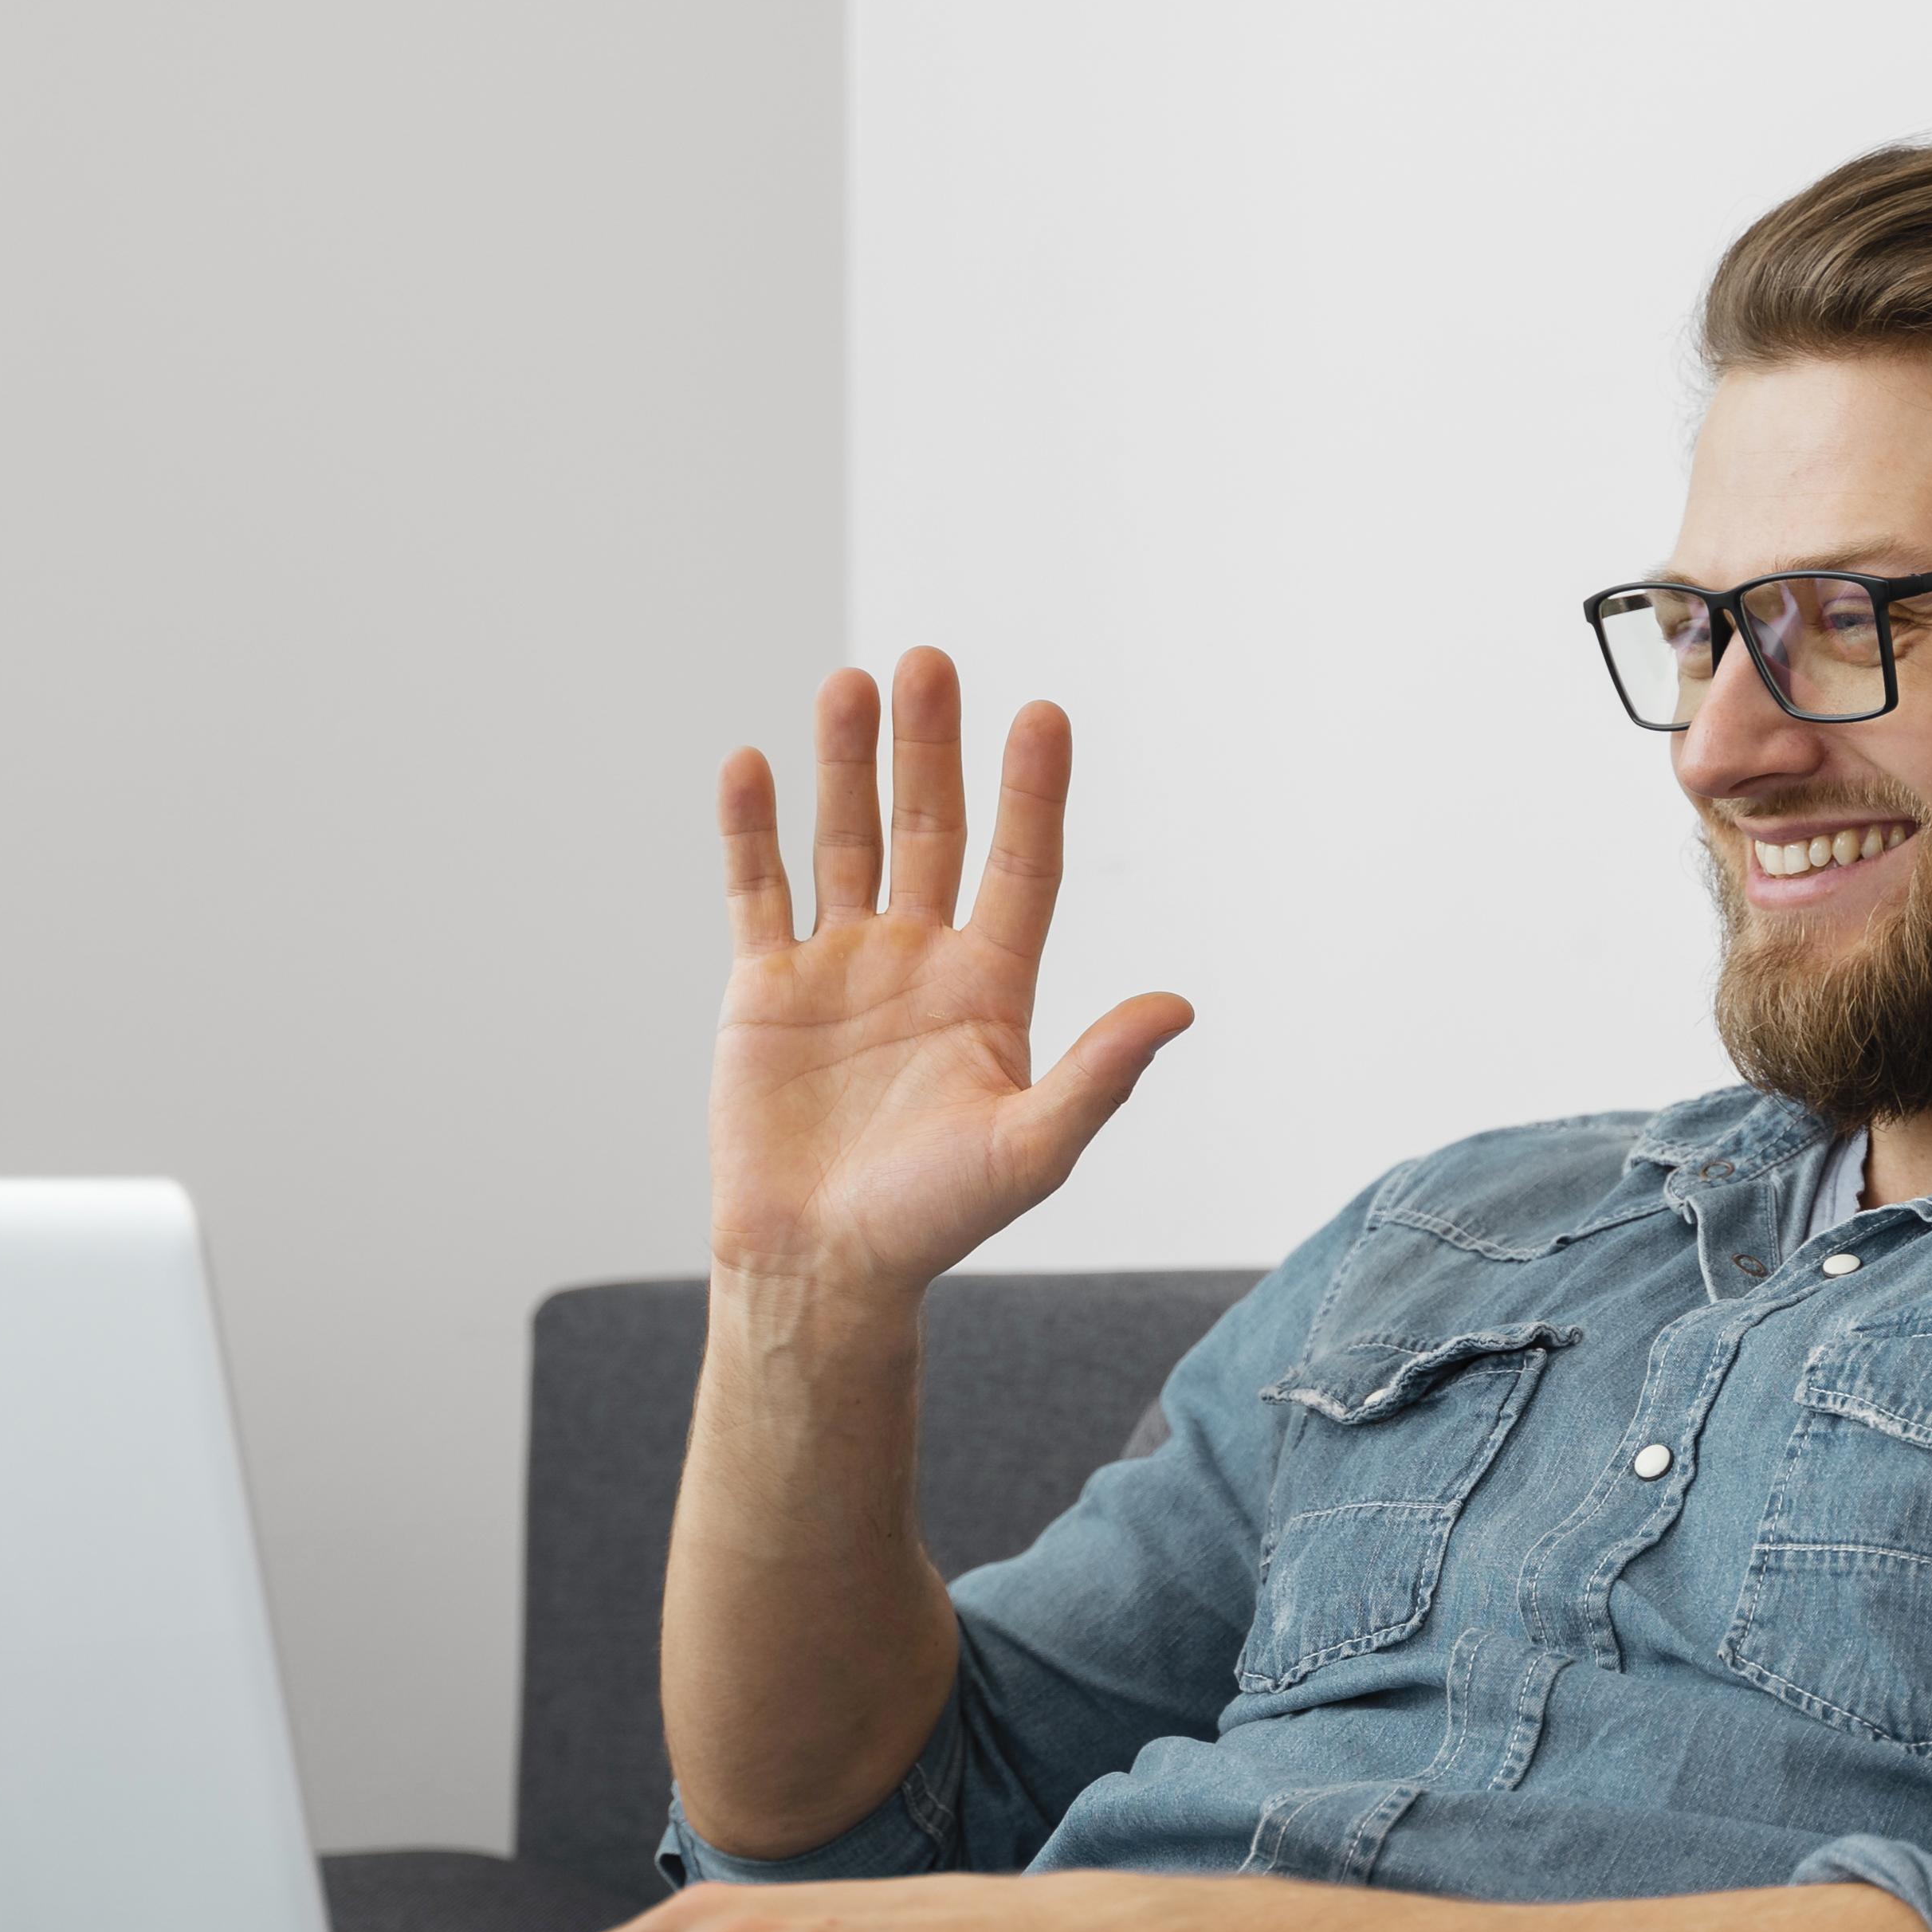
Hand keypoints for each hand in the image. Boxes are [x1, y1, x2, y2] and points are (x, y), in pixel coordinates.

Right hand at [707, 650, 1191, 1299]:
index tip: (1043, 714)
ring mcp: (840, 966)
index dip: (1030, 793)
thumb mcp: (1031, 1151)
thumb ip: (1099, 1075)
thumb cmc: (934, 1223)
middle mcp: (919, 960)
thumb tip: (1178, 1006)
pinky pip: (758, 890)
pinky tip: (753, 764)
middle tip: (929, 662)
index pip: (1020, 866)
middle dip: (930, 748)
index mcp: (990, 989)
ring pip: (846, 839)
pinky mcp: (765, 988)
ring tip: (850, 683)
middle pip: (930, 828)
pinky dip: (752, 830)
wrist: (821, 1269)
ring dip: (845, 764)